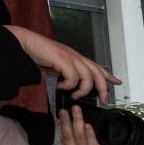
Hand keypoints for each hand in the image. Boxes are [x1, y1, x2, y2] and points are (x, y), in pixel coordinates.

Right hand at [4, 25, 120, 102]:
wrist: (26, 44)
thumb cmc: (40, 55)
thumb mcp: (58, 66)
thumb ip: (68, 74)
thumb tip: (73, 87)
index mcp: (77, 58)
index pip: (97, 67)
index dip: (108, 75)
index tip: (117, 82)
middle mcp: (77, 57)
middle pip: (98, 74)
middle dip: (103, 89)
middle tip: (103, 101)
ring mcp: (71, 58)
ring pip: (88, 77)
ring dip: (83, 90)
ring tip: (75, 95)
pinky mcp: (63, 60)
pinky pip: (73, 77)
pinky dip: (68, 85)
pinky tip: (60, 86)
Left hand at [58, 106, 116, 144]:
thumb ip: (109, 137)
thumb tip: (100, 116)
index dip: (90, 137)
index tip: (88, 124)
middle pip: (80, 141)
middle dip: (76, 123)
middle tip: (75, 109)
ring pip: (69, 140)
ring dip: (65, 124)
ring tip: (64, 112)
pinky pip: (62, 142)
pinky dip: (60, 130)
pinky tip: (59, 121)